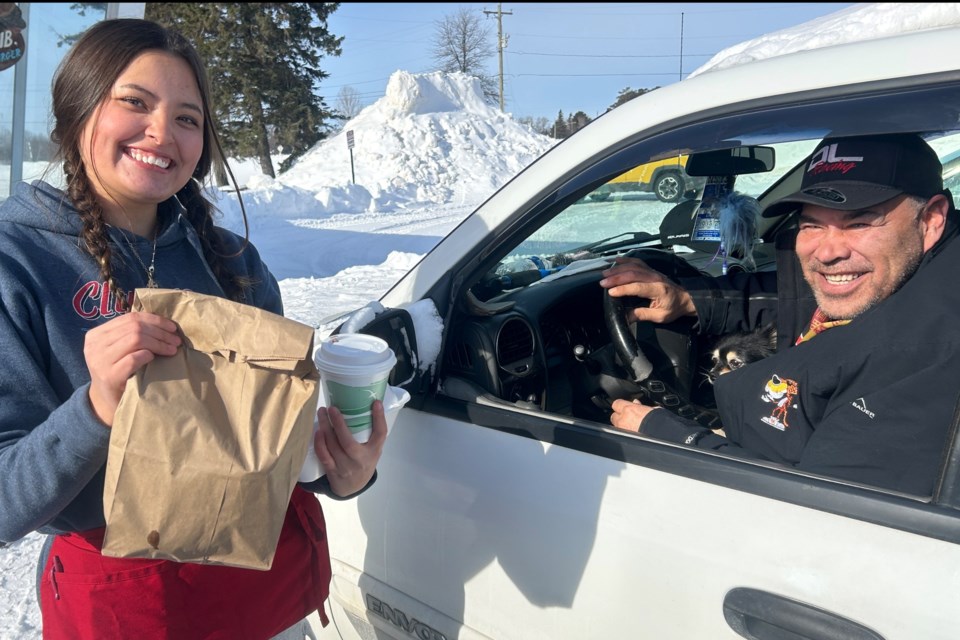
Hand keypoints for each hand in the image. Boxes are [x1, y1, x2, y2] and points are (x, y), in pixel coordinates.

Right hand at [84, 312, 181, 426]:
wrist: (107, 402)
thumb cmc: (119, 372)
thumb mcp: (120, 349)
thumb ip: (131, 334)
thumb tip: (164, 323)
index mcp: (96, 334)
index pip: (130, 318)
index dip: (155, 320)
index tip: (172, 327)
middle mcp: (94, 345)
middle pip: (135, 327)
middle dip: (160, 332)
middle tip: (176, 341)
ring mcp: (100, 361)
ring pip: (135, 339)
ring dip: (159, 343)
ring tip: (172, 349)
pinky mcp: (109, 376)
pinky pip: (133, 358)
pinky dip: (148, 355)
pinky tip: (155, 359)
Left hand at [313, 401, 385, 497]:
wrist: (353, 487)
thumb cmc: (363, 461)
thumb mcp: (373, 449)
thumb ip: (371, 432)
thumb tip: (368, 404)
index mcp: (374, 452)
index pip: (380, 434)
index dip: (379, 418)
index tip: (375, 403)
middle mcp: (360, 460)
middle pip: (348, 442)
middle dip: (339, 424)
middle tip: (332, 408)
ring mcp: (344, 466)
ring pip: (333, 446)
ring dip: (325, 427)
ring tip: (322, 413)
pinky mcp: (332, 470)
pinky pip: (324, 455)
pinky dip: (319, 443)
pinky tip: (317, 431)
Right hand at [599, 257, 695, 323]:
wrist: (686, 298)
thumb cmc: (673, 308)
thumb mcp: (660, 317)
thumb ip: (642, 315)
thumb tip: (625, 317)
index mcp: (658, 290)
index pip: (637, 287)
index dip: (623, 289)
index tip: (610, 292)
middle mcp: (655, 278)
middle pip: (633, 274)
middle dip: (616, 277)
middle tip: (603, 282)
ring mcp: (653, 272)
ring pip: (633, 266)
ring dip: (618, 268)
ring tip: (605, 273)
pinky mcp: (651, 270)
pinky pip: (637, 262)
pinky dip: (626, 260)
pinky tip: (616, 260)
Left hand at [610, 398, 659, 431]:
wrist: (661, 434)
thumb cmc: (658, 421)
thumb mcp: (651, 409)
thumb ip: (640, 406)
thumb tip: (636, 402)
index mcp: (629, 409)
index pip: (616, 403)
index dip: (620, 405)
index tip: (624, 406)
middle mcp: (623, 419)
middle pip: (614, 416)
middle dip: (619, 416)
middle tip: (627, 417)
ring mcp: (622, 430)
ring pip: (616, 426)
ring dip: (621, 425)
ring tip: (630, 426)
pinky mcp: (624, 438)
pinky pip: (621, 433)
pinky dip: (624, 433)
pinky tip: (631, 433)